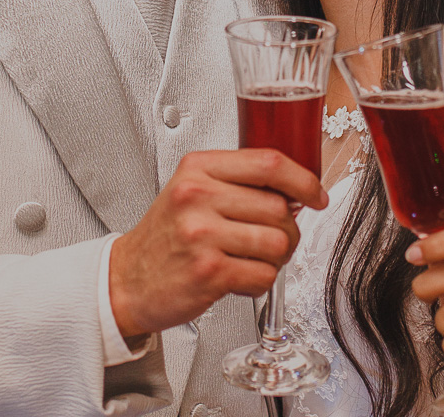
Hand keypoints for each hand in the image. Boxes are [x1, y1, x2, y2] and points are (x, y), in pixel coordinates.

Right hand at [109, 148, 328, 338]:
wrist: (127, 279)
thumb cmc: (166, 236)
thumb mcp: (192, 190)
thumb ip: (237, 181)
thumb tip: (296, 187)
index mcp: (198, 169)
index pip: (269, 162)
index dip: (304, 179)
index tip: (316, 194)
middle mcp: (198, 196)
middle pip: (279, 207)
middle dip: (287, 229)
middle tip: (270, 238)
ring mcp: (202, 234)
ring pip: (278, 242)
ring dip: (275, 258)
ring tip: (251, 259)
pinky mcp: (209, 271)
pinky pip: (264, 275)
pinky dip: (259, 281)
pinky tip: (239, 277)